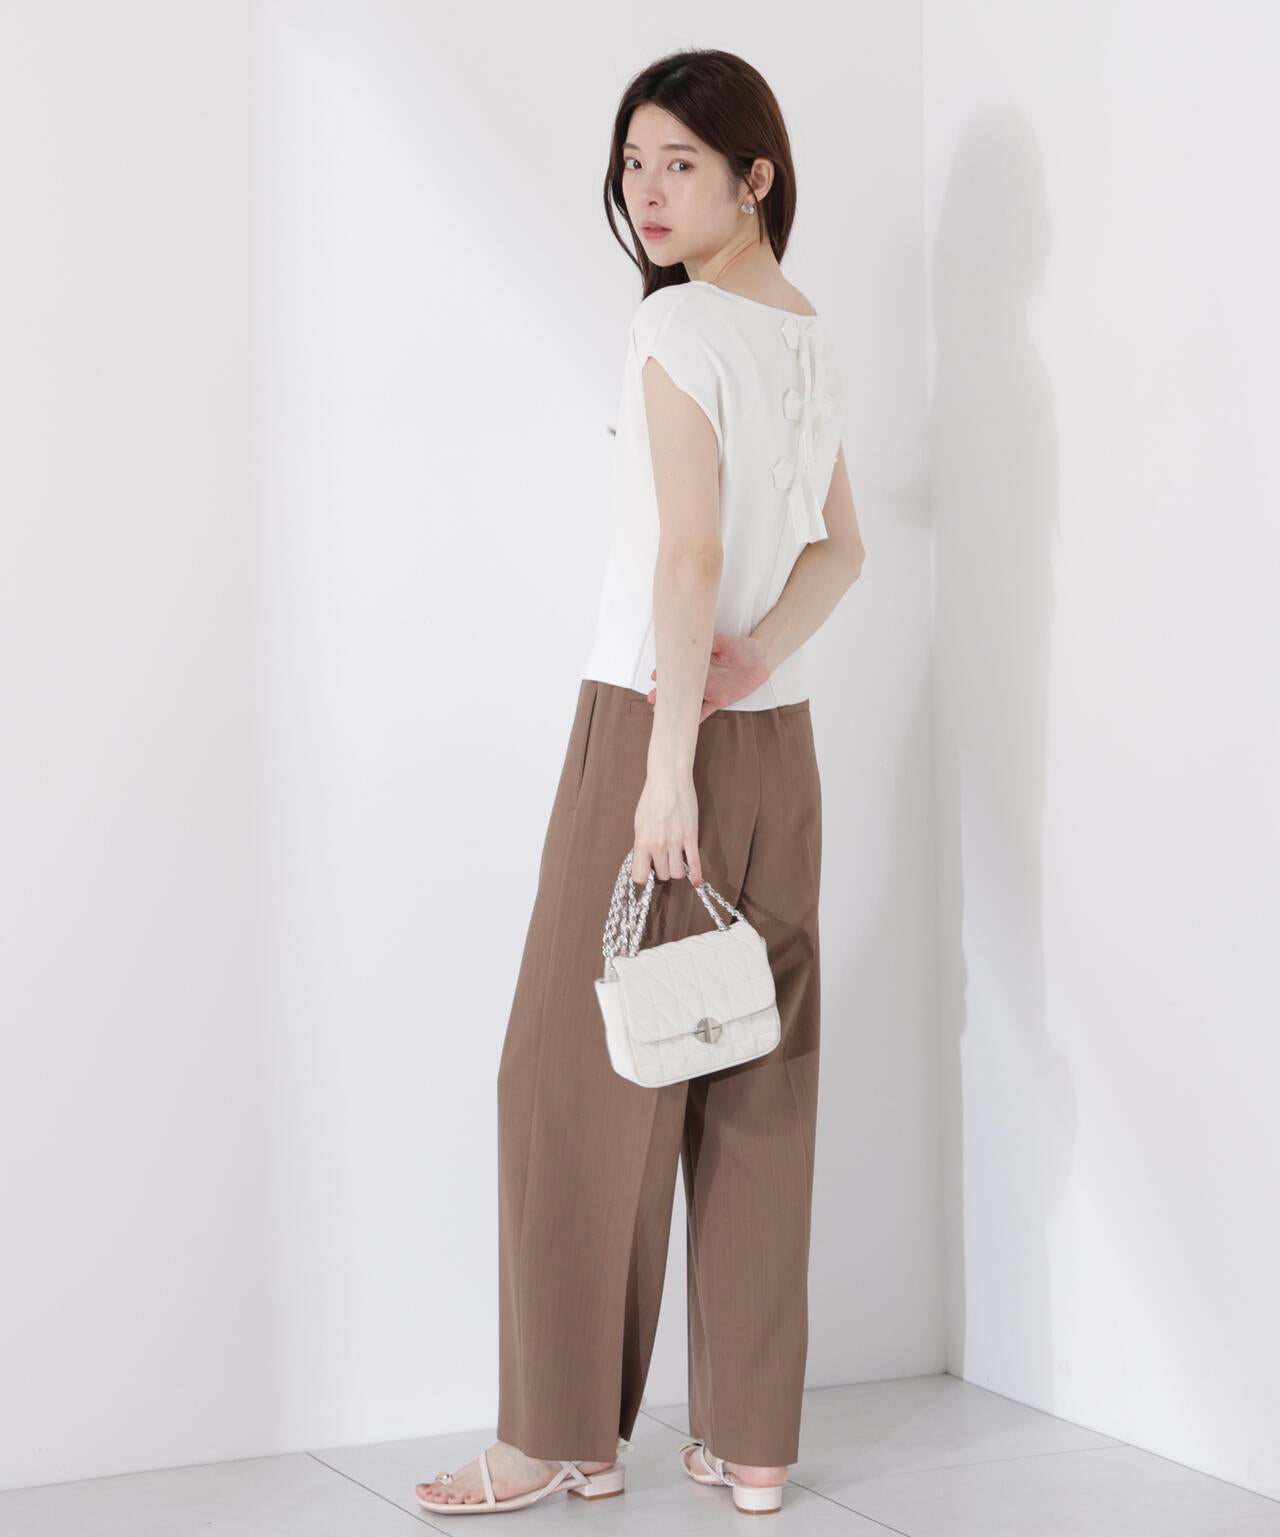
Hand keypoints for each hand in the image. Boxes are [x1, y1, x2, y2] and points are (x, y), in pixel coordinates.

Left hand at [632, 766, 701, 887]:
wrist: (669, 779)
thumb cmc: (652, 798)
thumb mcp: (639, 822)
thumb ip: (641, 843)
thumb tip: (644, 860)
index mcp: (642, 841)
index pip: (639, 876)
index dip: (643, 876)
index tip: (646, 871)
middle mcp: (658, 845)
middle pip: (662, 875)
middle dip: (662, 870)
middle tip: (663, 861)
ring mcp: (676, 842)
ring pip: (677, 873)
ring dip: (677, 870)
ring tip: (675, 861)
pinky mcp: (691, 836)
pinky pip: (694, 863)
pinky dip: (696, 875)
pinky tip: (695, 881)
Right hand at [647, 633, 771, 719]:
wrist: (761, 659)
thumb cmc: (742, 647)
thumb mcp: (723, 642)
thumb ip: (708, 644)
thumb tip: (692, 644)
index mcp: (700, 662)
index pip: (679, 668)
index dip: (666, 672)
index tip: (654, 675)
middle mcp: (701, 677)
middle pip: (679, 686)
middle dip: (664, 691)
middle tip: (651, 696)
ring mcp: (709, 690)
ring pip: (687, 700)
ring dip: (675, 705)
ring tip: (659, 710)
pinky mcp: (719, 700)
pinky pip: (704, 711)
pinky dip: (694, 718)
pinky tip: (683, 724)